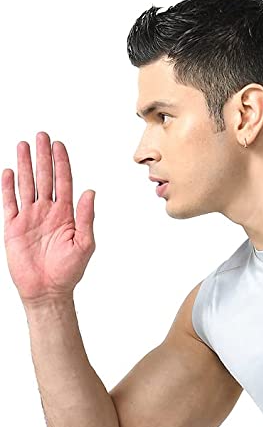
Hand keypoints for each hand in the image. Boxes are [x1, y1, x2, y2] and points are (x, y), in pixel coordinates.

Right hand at [2, 132, 94, 304]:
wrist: (47, 291)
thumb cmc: (68, 271)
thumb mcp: (84, 244)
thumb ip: (86, 217)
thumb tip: (90, 192)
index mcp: (65, 215)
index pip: (63, 182)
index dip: (61, 164)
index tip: (59, 145)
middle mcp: (47, 212)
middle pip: (44, 178)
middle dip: (43, 157)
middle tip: (41, 136)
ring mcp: (29, 217)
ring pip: (27, 185)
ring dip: (25, 165)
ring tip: (23, 145)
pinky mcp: (13, 226)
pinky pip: (9, 201)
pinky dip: (8, 186)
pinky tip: (10, 171)